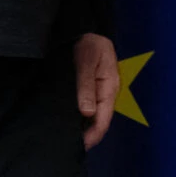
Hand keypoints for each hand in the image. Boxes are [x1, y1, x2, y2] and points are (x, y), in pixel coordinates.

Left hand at [74, 32, 118, 149]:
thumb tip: (86, 113)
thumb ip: (85, 86)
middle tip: (67, 146)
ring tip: (66, 137)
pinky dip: (79, 118)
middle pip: (99, 121)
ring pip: (93, 116)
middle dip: (87, 135)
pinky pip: (87, 109)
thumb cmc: (87, 45)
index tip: (79, 146)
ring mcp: (99, 92)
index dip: (93, 135)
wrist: (84, 30)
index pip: (104, 119)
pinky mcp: (90, 90)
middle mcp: (106, 93)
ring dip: (82, 128)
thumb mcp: (85, 62)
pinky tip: (68, 122)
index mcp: (109, 87)